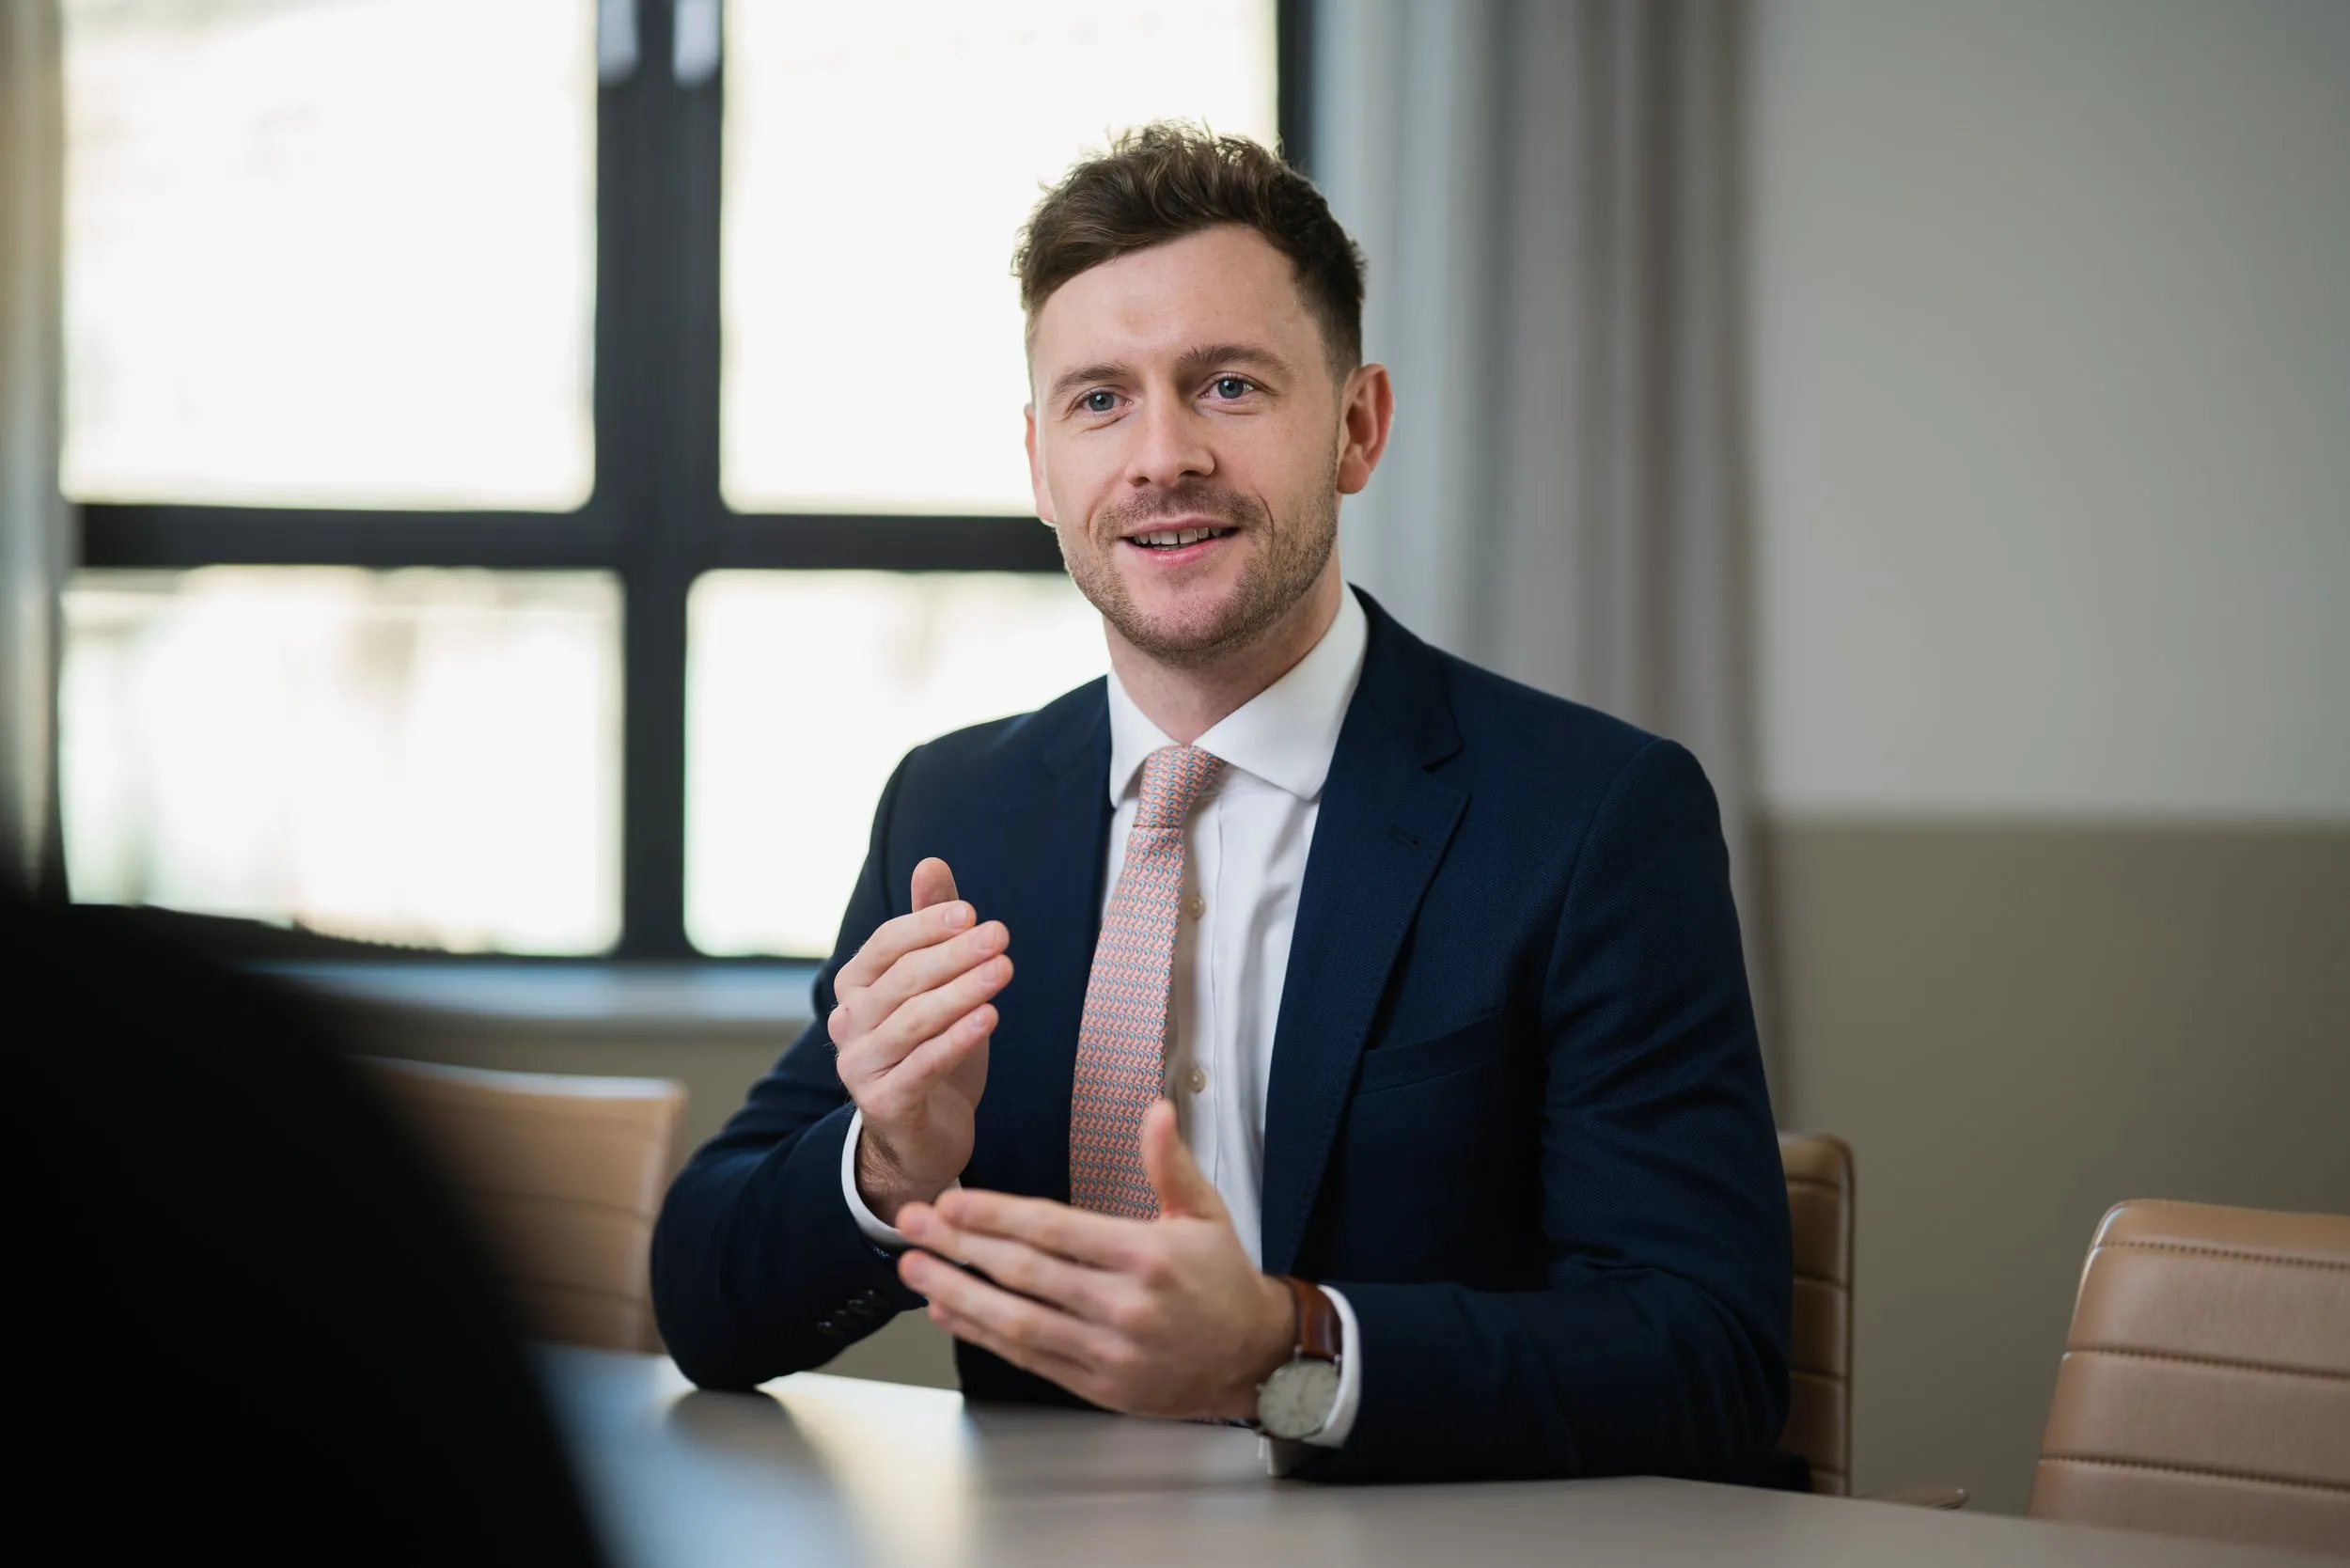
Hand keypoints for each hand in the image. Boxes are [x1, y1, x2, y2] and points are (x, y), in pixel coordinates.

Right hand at [832, 858, 1010, 1223]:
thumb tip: (932, 862)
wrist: (924, 1134)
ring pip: (912, 1021)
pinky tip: (990, 1018)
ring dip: (961, 992)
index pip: (887, 945)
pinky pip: (921, 1065)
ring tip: (1004, 970)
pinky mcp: (884, 1103)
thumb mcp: (937, 986)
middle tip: (1001, 936)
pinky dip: (956, 1039)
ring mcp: (861, 1066)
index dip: (928, 925)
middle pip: (903, 980)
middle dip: (955, 954)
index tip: (973, 914)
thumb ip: (932, 928)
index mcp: (856, 988)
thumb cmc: (932, 1049)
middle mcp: (848, 1024)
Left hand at [894, 1101, 1295, 1420]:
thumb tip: (1157, 1110)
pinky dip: (984, 1334)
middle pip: (1024, 1273)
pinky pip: (1029, 1357)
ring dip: (956, 1293)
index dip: (995, 1216)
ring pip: (1017, 1320)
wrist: (1253, 1358)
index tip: (952, 1203)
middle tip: (910, 1225)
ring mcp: (1109, 1350)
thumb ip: (1170, 1163)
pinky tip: (949, 1312)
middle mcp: (1124, 1305)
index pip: (1054, 1230)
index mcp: (1146, 1255)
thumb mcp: (1205, 1213)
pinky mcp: (1098, 1384)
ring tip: (914, 1271)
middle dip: (959, 1246)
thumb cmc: (1224, 1280)